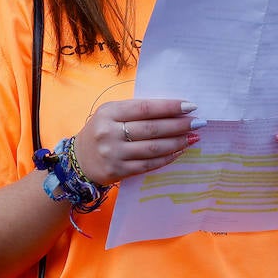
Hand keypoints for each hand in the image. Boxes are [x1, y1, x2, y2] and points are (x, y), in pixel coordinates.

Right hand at [72, 98, 203, 185]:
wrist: (78, 161)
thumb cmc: (100, 131)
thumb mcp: (110, 113)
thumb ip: (134, 110)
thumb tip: (171, 110)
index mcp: (109, 113)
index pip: (145, 108)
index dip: (169, 107)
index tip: (190, 106)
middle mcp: (110, 133)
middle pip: (152, 129)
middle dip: (179, 125)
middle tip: (198, 122)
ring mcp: (114, 154)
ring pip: (153, 148)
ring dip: (177, 142)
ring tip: (193, 137)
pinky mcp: (119, 171)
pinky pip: (149, 164)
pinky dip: (167, 158)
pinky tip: (179, 151)